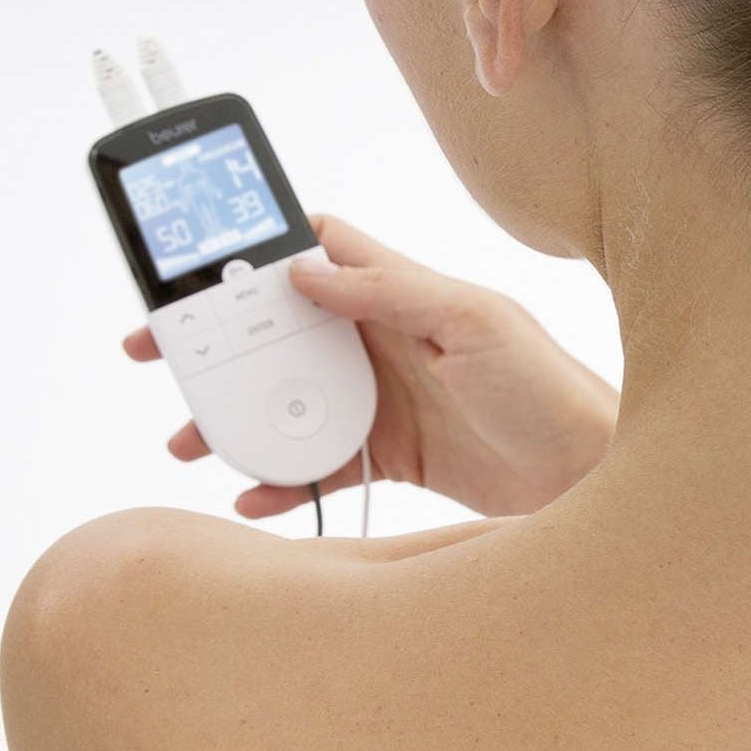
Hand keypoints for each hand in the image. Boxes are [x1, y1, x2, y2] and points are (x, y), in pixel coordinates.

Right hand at [122, 213, 618, 521]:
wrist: (592, 477)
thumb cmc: (550, 386)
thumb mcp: (474, 322)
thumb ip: (391, 293)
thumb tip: (305, 270)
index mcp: (399, 295)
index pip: (315, 252)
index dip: (253, 252)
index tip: (193, 267)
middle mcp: (383, 344)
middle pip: (279, 334)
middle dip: (217, 345)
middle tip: (158, 357)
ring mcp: (383, 403)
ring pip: (288, 402)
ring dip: (238, 419)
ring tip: (190, 439)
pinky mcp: (392, 458)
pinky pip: (320, 467)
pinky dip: (282, 482)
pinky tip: (252, 497)